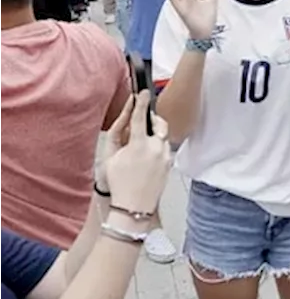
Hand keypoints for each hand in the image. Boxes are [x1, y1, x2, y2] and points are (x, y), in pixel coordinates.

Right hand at [103, 92, 171, 216]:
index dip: (140, 103)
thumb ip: (118, 135)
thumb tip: (125, 121)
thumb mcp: (111, 157)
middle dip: (152, 120)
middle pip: (159, 124)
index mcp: (138, 145)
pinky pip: (165, 149)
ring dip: (154, 136)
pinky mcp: (170, 163)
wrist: (133, 205)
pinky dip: (157, 148)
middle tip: (141, 125)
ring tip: (140, 148)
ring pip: (163, 137)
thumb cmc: (119, 183)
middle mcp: (155, 148)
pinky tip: (146, 160)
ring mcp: (165, 156)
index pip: (139, 118)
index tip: (143, 92)